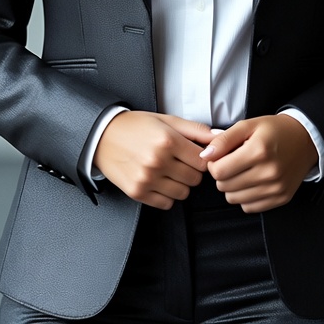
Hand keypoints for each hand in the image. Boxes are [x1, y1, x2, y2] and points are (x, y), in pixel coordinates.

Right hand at [93, 111, 212, 209]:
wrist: (103, 136)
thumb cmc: (137, 126)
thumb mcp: (167, 120)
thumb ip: (195, 129)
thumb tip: (220, 136)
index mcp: (167, 140)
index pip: (202, 162)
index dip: (202, 159)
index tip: (194, 156)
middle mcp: (158, 161)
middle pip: (194, 179)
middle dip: (191, 171)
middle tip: (180, 162)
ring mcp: (147, 179)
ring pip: (183, 194)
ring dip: (180, 184)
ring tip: (169, 171)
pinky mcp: (137, 192)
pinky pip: (166, 203)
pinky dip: (167, 195)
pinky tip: (159, 181)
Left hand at [200, 114, 317, 212]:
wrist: (306, 140)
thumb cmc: (274, 130)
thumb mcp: (248, 125)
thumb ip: (224, 139)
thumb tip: (205, 155)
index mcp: (258, 151)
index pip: (219, 171)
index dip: (213, 164)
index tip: (220, 157)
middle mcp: (268, 172)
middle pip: (224, 186)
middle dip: (222, 175)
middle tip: (232, 162)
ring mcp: (276, 188)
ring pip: (234, 199)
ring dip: (232, 187)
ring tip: (242, 171)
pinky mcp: (281, 198)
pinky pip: (249, 207)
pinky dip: (245, 197)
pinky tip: (252, 182)